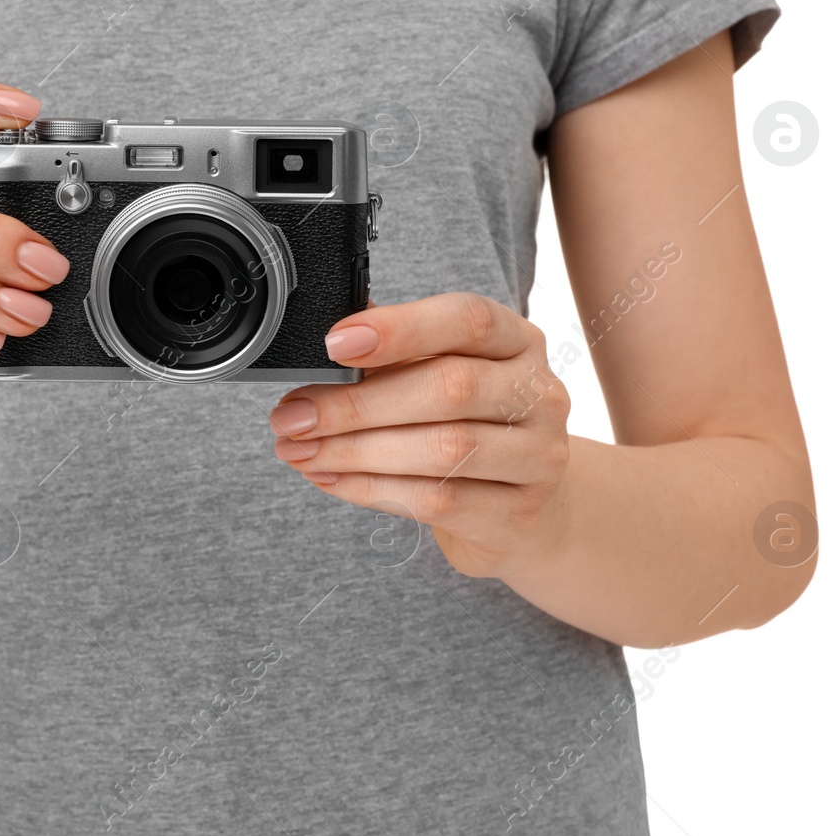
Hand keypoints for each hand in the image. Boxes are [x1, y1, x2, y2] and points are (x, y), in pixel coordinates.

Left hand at [267, 293, 571, 577]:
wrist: (517, 509)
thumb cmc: (465, 427)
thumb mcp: (434, 376)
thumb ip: (391, 355)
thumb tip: (325, 343)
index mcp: (517, 342)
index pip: (469, 319)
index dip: (400, 327)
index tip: (334, 344)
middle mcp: (540, 395)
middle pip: (449, 388)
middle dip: (356, 404)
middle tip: (293, 416)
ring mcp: (539, 458)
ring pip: (444, 449)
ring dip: (356, 451)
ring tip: (301, 451)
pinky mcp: (517, 516)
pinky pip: (438, 500)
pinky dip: (373, 490)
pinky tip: (333, 479)